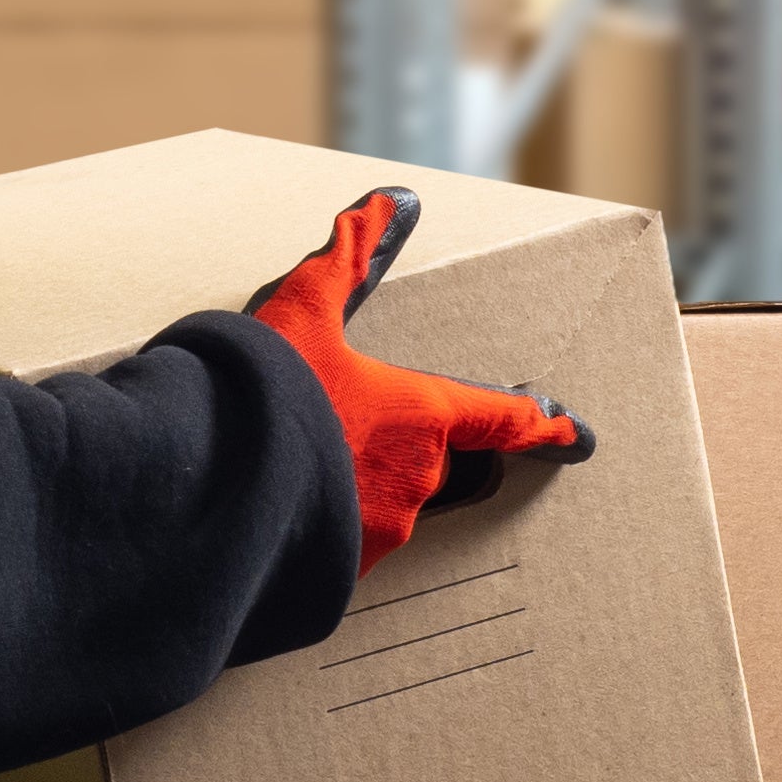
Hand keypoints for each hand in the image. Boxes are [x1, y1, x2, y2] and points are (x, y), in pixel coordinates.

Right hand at [249, 188, 595, 575]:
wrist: (206, 487)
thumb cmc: (263, 394)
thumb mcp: (301, 311)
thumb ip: (347, 255)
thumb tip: (388, 200)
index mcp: (421, 415)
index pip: (500, 419)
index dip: (540, 424)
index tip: (574, 434)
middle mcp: (416, 480)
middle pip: (426, 462)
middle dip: (391, 449)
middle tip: (339, 433)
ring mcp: (379, 535)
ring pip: (379, 506)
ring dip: (349, 489)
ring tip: (290, 471)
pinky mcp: (340, 580)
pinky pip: (341, 550)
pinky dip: (318, 532)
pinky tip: (277, 513)